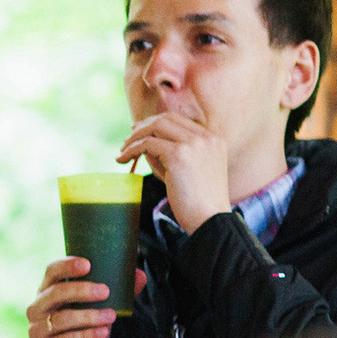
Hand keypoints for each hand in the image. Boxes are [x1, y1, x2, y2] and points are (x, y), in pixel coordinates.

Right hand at [25, 258, 122, 337]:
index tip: (88, 264)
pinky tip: (102, 333)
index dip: (67, 265)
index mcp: (48, 293)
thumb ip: (116, 296)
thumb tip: (139, 275)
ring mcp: (37, 330)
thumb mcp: (97, 314)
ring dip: (89, 316)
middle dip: (82, 290)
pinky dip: (86, 336)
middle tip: (106, 291)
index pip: (52, 272)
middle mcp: (38, 309)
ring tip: (111, 317)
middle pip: (56, 292)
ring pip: (62, 318)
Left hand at [119, 111, 233, 231]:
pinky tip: (123, 159)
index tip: (140, 132)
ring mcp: (194, 144)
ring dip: (135, 137)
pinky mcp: (179, 155)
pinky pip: (147, 144)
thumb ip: (169, 154)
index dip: (156, 123)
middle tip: (127, 140)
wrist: (210, 219)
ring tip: (123, 151)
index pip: (180, 120)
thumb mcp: (187, 171)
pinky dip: (132, 150)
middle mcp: (206, 137)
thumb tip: (144, 144)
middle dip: (144, 126)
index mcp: (214, 139)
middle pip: (167, 118)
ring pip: (156, 127)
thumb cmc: (197, 201)